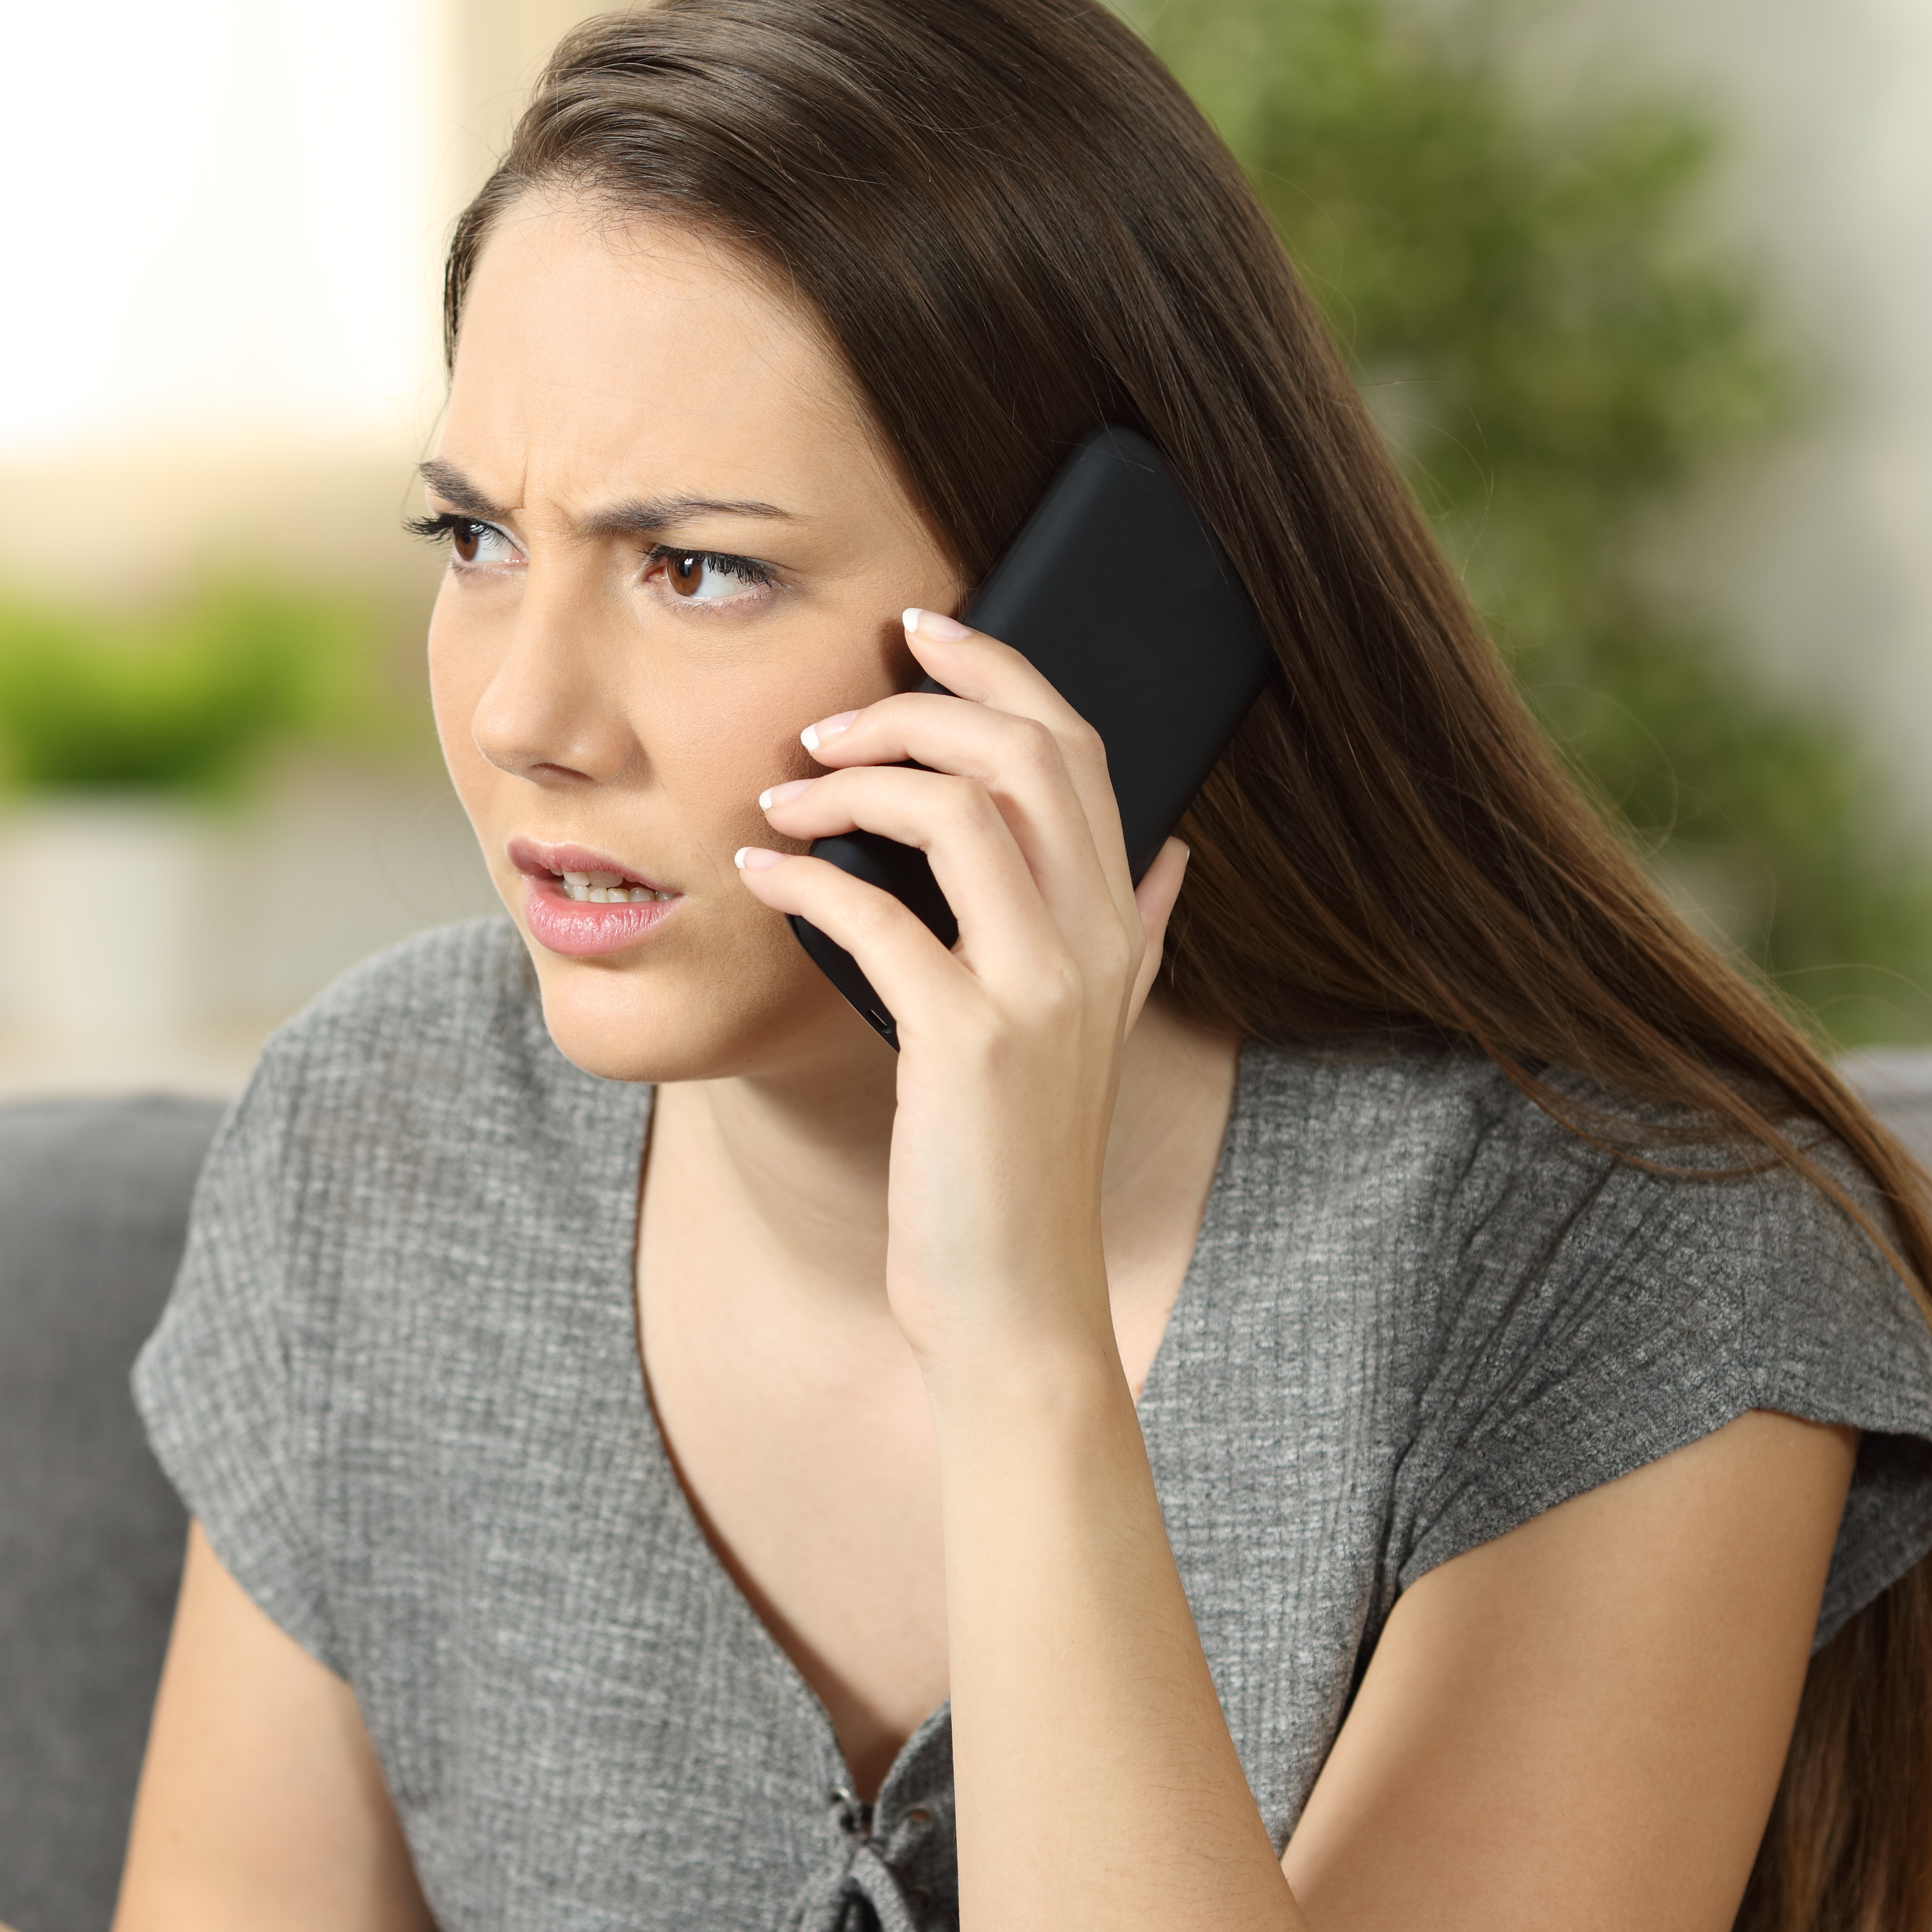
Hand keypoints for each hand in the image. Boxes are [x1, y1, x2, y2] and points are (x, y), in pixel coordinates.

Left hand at [734, 607, 1189, 1398]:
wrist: (1016, 1301)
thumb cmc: (1020, 1160)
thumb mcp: (1097, 1036)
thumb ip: (1133, 936)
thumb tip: (1170, 853)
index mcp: (1117, 925)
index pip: (1080, 747)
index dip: (1003, 670)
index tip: (924, 629)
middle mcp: (1092, 942)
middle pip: (1023, 751)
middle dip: (916, 705)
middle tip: (828, 719)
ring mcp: (1037, 990)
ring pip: (957, 809)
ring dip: (853, 779)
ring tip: (781, 795)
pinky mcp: (967, 1042)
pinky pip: (876, 915)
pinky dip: (805, 877)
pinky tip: (760, 874)